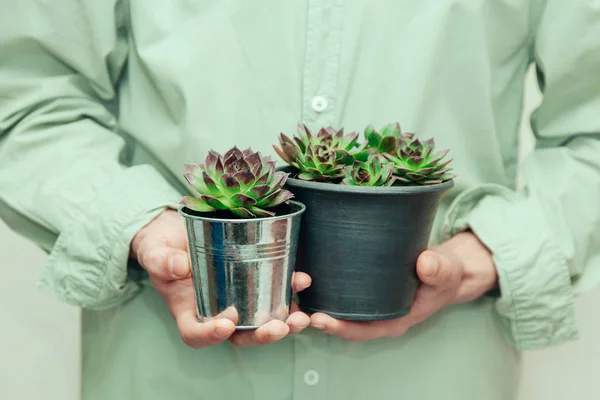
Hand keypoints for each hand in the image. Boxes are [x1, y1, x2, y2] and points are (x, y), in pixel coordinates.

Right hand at [131, 209, 311, 347]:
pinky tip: (302, 280)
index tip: (226, 324)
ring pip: (262, 319)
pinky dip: (290, 291)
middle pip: (239, 333)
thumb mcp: (155, 251)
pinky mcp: (253, 281)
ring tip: (301, 317)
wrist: (178, 231)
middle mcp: (215, 310)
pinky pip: (273, 293)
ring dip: (285, 322)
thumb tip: (178, 266)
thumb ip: (161, 260)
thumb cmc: (163, 246)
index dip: (211, 335)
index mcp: (188, 310)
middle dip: (262, 335)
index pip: (196, 334)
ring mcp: (236, 297)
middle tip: (281, 327)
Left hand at [309, 231, 497, 340]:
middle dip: (315, 314)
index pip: (360, 330)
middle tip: (293, 303)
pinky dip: (320, 282)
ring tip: (290, 286)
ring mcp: (366, 301)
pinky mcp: (360, 285)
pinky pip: (337, 288)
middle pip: (340, 320)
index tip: (318, 319)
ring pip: (335, 304)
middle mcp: (374, 314)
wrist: (443, 268)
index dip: (339, 328)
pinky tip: (303, 269)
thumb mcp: (445, 272)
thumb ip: (438, 269)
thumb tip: (425, 263)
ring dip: (312, 299)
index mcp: (391, 320)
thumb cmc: (443, 275)